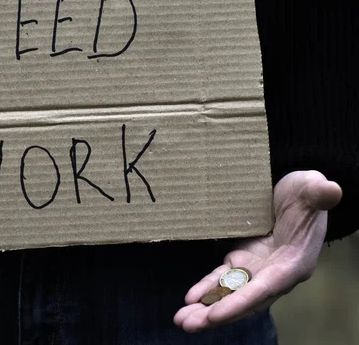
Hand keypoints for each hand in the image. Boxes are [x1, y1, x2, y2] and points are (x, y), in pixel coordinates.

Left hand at [173, 170, 341, 332]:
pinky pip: (223, 279)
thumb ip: (318, 193)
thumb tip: (330, 190)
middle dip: (216, 314)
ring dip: (206, 308)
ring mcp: (257, 268)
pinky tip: (190, 299)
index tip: (215, 314)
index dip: (240, 302)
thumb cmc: (306, 192)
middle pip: (244, 300)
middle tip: (188, 325)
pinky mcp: (243, 260)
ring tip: (182, 320)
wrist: (296, 193)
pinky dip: (207, 289)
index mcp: (293, 263)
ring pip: (231, 294)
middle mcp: (275, 274)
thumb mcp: (311, 187)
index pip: (264, 289)